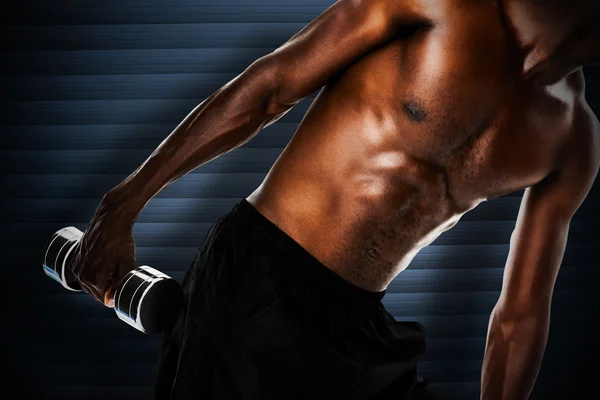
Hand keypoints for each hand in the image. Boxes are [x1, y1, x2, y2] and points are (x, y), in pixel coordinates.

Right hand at [70, 191, 137, 307]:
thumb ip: (119, 285)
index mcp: (93, 278)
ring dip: (100, 279)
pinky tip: (103, 260)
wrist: (111, 219)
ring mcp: (76, 266)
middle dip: (108, 286)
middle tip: (118, 268)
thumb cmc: (121, 240)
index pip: (104, 299)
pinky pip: (84, 274)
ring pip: (90, 284)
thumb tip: (110, 301)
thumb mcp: (126, 264)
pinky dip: (93, 271)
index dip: (116, 291)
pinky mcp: (74, 259)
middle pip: (96, 293)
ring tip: (111, 263)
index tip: (122, 278)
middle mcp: (80, 275)